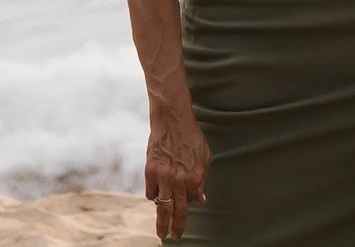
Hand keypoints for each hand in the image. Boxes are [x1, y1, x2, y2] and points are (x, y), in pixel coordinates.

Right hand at [145, 109, 210, 238]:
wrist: (173, 119)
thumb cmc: (191, 137)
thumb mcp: (205, 157)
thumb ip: (202, 180)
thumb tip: (201, 200)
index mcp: (194, 178)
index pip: (189, 204)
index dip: (186, 211)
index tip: (182, 223)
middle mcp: (178, 180)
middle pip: (174, 212)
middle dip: (174, 228)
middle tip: (172, 237)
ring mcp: (162, 177)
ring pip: (161, 207)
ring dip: (161, 222)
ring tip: (161, 231)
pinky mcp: (149, 172)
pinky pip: (151, 193)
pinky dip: (154, 196)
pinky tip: (157, 195)